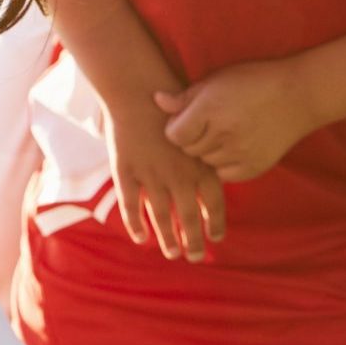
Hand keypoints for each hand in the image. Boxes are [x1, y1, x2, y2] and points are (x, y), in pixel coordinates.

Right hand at [106, 96, 226, 259]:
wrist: (138, 87)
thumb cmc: (173, 102)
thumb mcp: (201, 127)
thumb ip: (206, 153)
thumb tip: (219, 169)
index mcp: (200, 165)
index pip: (213, 204)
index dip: (214, 224)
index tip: (216, 238)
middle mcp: (178, 176)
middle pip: (188, 218)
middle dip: (193, 242)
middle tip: (195, 257)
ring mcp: (151, 176)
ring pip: (162, 217)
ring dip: (168, 239)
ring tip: (172, 253)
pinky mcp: (126, 173)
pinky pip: (132, 206)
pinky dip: (136, 225)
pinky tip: (141, 237)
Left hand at [153, 60, 322, 181]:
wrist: (299, 95)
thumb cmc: (254, 81)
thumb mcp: (217, 80)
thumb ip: (186, 96)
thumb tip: (157, 101)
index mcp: (210, 108)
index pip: (173, 134)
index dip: (176, 128)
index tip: (186, 120)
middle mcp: (222, 133)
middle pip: (188, 150)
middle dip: (191, 139)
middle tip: (207, 125)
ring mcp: (239, 153)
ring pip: (205, 163)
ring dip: (208, 152)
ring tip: (223, 133)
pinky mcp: (252, 168)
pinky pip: (223, 174)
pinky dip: (223, 164)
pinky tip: (234, 146)